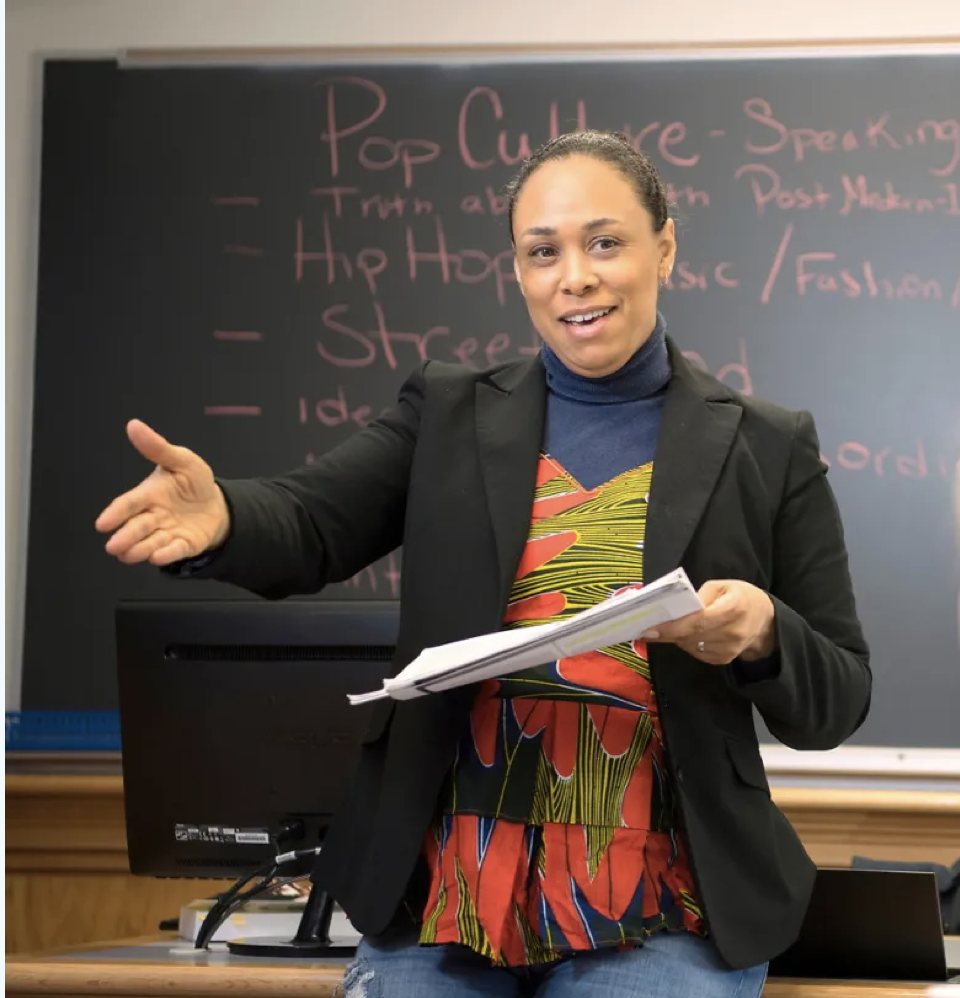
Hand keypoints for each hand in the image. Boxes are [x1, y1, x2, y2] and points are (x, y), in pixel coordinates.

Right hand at [95, 419, 229, 565]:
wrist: (216, 503)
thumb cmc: (192, 481)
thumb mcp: (181, 460)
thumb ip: (158, 447)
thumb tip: (134, 425)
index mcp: (149, 494)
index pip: (129, 503)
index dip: (116, 513)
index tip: (102, 524)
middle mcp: (154, 516)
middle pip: (137, 527)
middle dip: (125, 536)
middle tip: (113, 546)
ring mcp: (167, 532)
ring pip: (150, 542)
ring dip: (139, 549)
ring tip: (128, 555)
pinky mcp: (183, 545)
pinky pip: (174, 550)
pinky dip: (166, 554)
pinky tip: (158, 557)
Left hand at [641, 580, 776, 665]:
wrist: (765, 622)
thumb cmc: (742, 597)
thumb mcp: (723, 586)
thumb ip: (700, 596)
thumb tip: (677, 609)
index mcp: (733, 609)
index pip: (698, 622)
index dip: (672, 627)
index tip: (650, 629)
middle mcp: (732, 633)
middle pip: (691, 636)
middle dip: (666, 633)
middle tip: (646, 629)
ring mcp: (728, 650)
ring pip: (690, 646)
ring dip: (675, 638)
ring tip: (666, 628)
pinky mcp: (723, 660)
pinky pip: (695, 653)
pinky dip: (686, 643)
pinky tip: (685, 634)